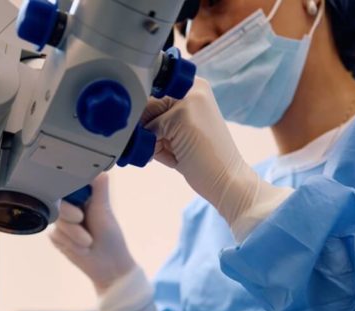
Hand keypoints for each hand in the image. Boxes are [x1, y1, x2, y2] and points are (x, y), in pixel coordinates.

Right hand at [48, 173, 136, 292]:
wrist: (108, 267)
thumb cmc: (111, 237)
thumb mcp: (104, 211)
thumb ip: (99, 189)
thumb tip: (99, 168)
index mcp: (83, 196)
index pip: (66, 184)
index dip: (64, 188)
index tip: (70, 196)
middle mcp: (71, 206)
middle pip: (57, 203)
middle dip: (71, 218)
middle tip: (82, 221)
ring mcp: (63, 222)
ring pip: (57, 222)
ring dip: (73, 235)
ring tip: (88, 243)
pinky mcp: (57, 236)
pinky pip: (55, 235)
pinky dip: (68, 244)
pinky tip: (80, 249)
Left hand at [142, 78, 260, 225]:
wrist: (229, 180)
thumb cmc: (201, 159)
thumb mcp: (177, 132)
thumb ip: (156, 119)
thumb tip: (125, 115)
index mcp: (193, 86)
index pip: (150, 92)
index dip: (145, 116)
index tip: (156, 133)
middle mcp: (192, 86)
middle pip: (144, 103)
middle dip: (146, 129)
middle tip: (171, 146)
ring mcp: (188, 98)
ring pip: (145, 118)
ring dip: (150, 140)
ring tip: (177, 152)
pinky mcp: (183, 114)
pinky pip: (150, 131)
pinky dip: (155, 149)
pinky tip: (178, 156)